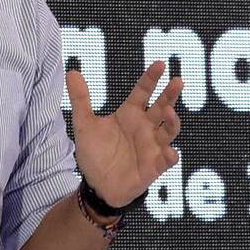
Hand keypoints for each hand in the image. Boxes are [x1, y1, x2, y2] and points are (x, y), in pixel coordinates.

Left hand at [66, 60, 182, 207]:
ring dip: (172, 121)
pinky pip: (166, 160)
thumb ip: (80, 99)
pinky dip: (170, 155)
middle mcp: (145, 127)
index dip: (151, 78)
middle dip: (170, 94)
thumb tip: (72, 71)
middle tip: (177, 80)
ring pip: (169, 130)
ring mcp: (151, 146)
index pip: (143, 92)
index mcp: (130, 114)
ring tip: (168, 111)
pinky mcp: (153, 166)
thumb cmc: (95, 153)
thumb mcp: (85, 125)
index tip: (160, 64)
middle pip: (162, 107)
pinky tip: (170, 151)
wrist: (96, 185)